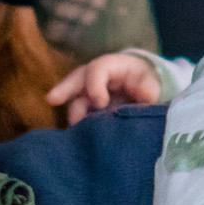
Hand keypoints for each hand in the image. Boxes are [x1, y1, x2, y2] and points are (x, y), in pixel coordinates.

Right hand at [46, 52, 160, 124]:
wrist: (145, 90)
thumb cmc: (146, 82)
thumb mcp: (151, 81)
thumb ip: (149, 88)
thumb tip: (145, 95)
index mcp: (113, 66)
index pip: (98, 68)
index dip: (95, 84)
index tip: (100, 103)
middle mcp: (97, 77)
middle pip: (78, 78)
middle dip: (65, 88)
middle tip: (51, 99)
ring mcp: (90, 92)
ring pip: (76, 100)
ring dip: (74, 114)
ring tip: (75, 132)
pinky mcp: (89, 108)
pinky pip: (80, 114)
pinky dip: (78, 124)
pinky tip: (77, 138)